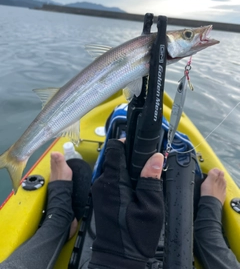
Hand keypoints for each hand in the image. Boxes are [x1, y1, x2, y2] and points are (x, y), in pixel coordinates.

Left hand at [89, 139, 163, 268]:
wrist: (118, 257)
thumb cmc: (135, 236)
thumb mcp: (151, 207)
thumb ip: (151, 180)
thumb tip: (156, 157)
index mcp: (114, 182)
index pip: (115, 149)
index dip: (127, 142)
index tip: (139, 145)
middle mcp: (102, 182)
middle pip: (114, 157)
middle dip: (130, 157)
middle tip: (147, 163)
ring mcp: (99, 189)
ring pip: (113, 167)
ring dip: (127, 168)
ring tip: (143, 177)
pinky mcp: (100, 196)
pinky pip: (111, 179)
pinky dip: (122, 178)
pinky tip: (134, 188)